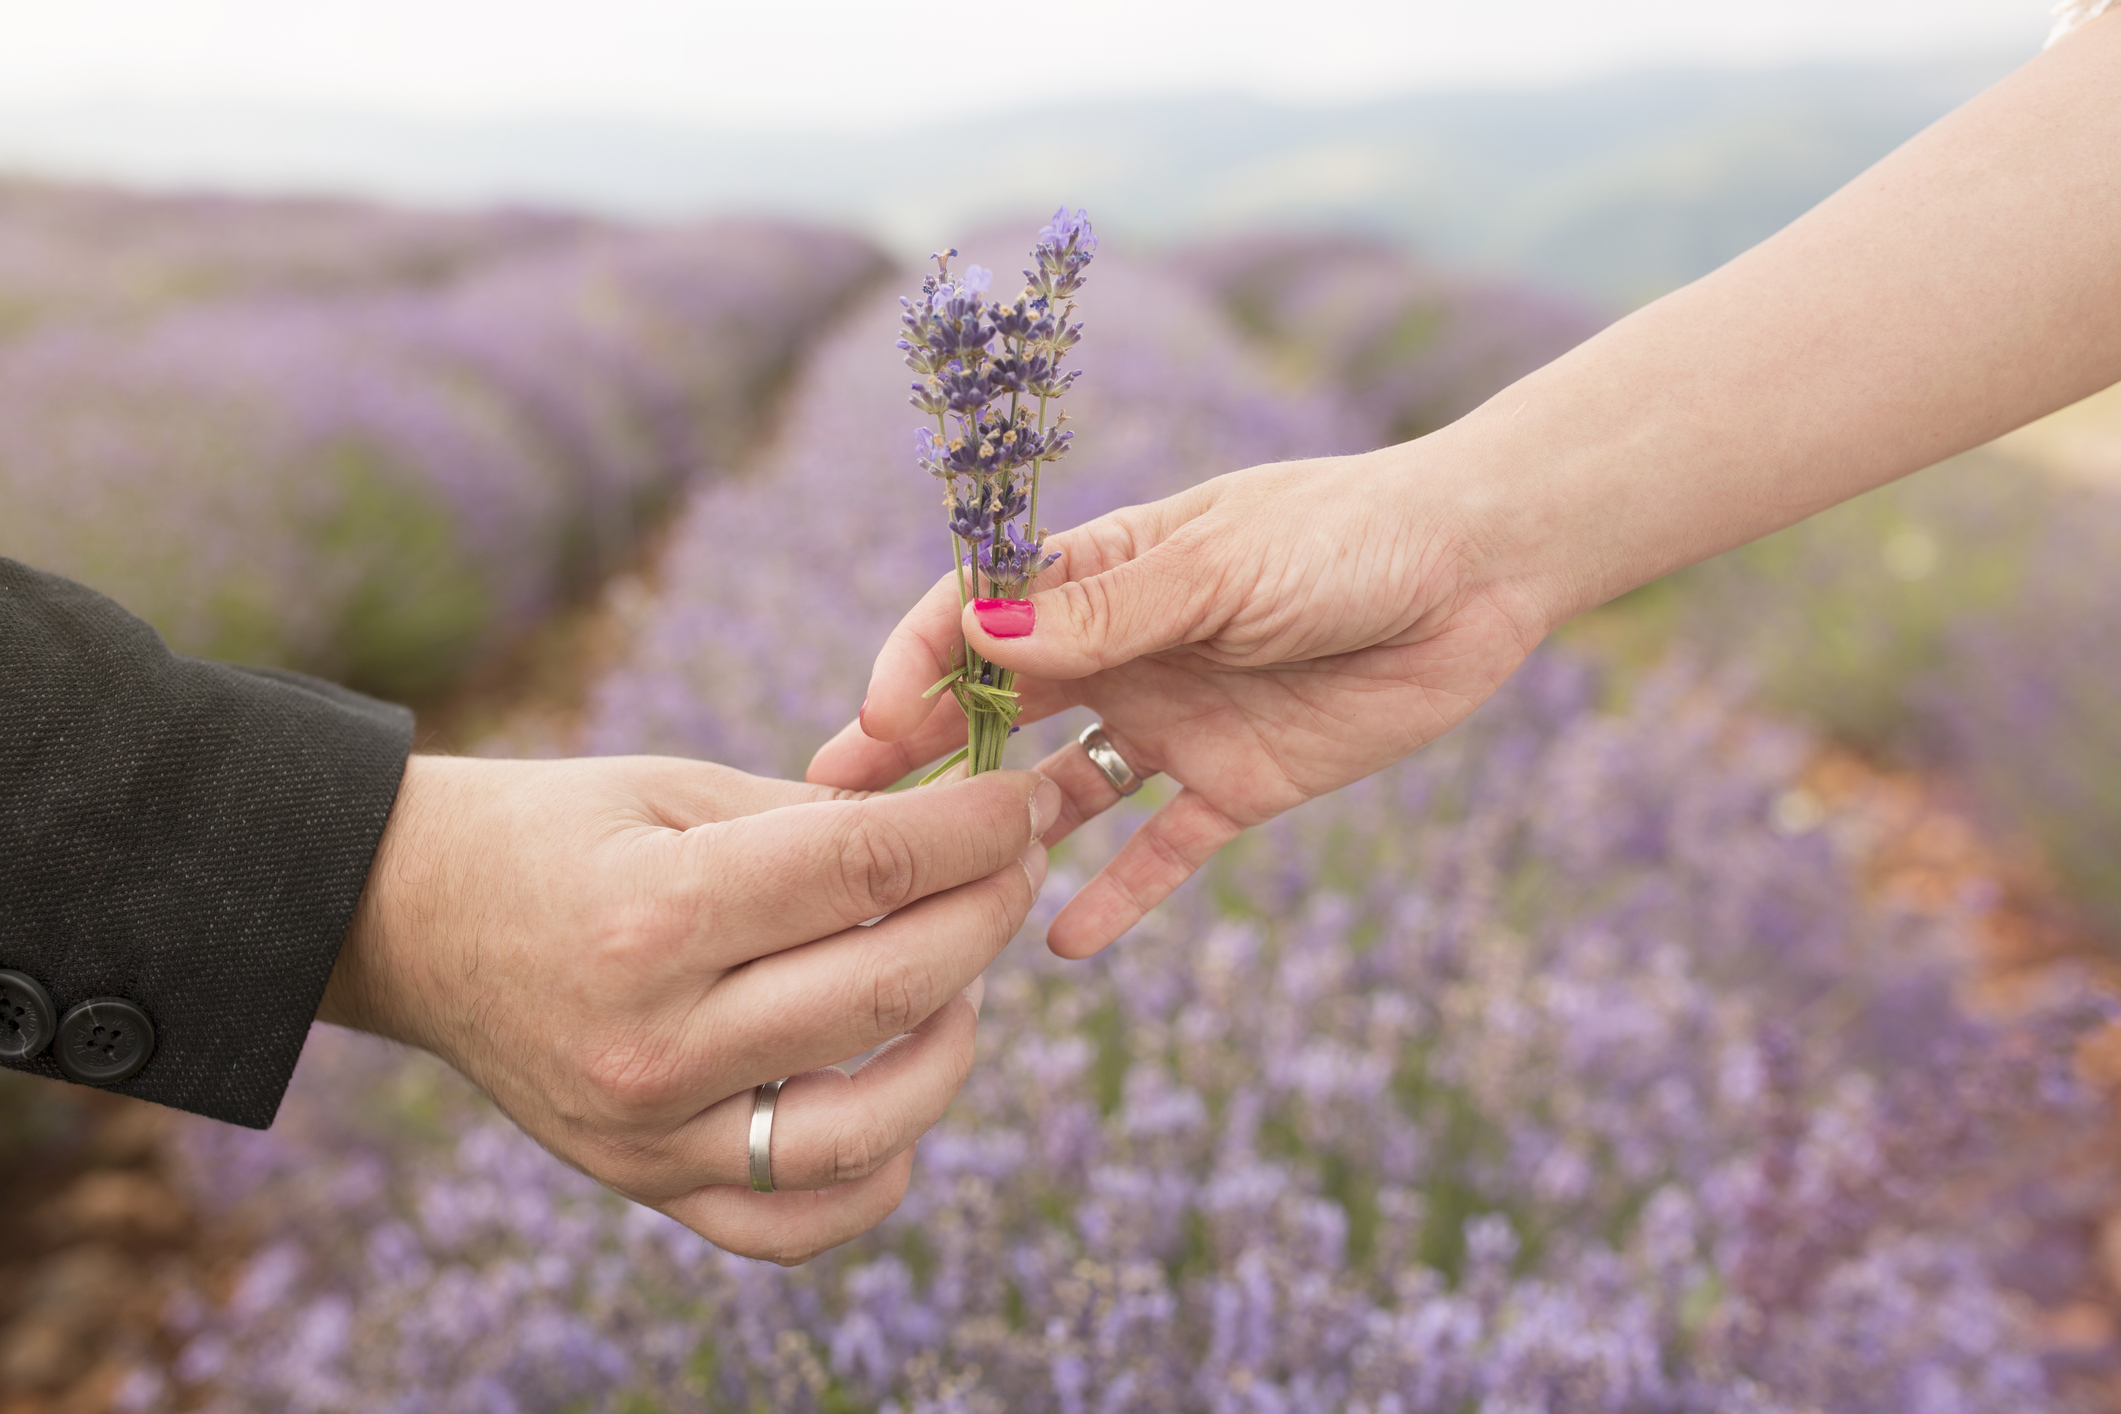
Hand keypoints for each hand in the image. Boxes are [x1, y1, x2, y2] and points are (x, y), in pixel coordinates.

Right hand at [319, 753, 1059, 1264]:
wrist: (414, 920)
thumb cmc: (557, 834)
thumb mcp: (677, 790)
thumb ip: (819, 821)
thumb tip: (962, 835)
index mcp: (656, 913)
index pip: (865, 870)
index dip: (971, 829)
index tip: (1023, 801)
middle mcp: (653, 1040)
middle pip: (885, 990)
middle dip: (986, 916)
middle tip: (1017, 867)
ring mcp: (650, 1134)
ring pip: (868, 1126)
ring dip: (952, 1046)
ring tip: (962, 981)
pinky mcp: (648, 1186)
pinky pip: (798, 1221)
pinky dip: (878, 1168)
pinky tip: (899, 1090)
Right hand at [807, 443, 1545, 957]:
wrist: (1478, 573)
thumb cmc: (1347, 537)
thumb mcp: (1222, 566)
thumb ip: (1108, 613)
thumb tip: (977, 641)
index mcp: (1104, 572)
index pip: (977, 615)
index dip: (919, 662)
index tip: (878, 720)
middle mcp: (1123, 651)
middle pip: (996, 707)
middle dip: (918, 752)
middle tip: (839, 810)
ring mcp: (1173, 722)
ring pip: (1060, 787)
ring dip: (998, 830)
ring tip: (930, 890)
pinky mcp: (1235, 786)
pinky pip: (1160, 851)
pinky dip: (1116, 895)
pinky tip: (1060, 943)